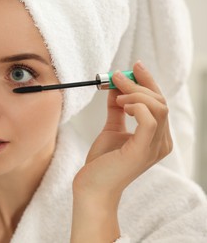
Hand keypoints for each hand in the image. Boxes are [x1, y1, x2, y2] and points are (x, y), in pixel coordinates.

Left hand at [70, 61, 172, 241]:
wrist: (92, 187)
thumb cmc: (102, 163)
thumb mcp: (112, 129)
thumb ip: (117, 110)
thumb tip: (115, 88)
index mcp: (156, 137)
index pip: (159, 103)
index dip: (148, 82)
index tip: (134, 66)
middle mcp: (162, 142)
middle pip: (160, 101)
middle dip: (138, 84)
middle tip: (116, 77)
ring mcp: (155, 147)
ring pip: (158, 107)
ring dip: (135, 94)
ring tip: (116, 96)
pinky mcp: (143, 151)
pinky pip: (150, 119)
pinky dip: (136, 106)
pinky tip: (121, 106)